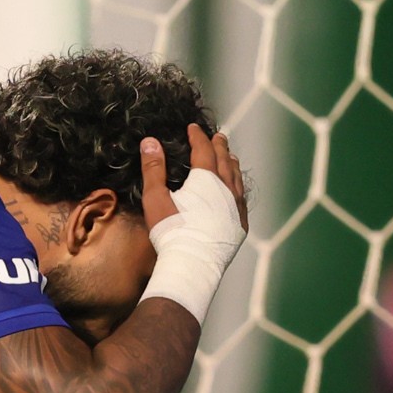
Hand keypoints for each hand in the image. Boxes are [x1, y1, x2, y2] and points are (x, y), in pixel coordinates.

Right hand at [139, 123, 247, 322]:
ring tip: (230, 157)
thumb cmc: (171, 231)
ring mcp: (235, 207)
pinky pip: (242, 199)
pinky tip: (237, 190)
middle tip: (218, 136)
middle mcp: (226, 189)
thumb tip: (150, 141)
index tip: (193, 128)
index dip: (197, 136)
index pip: (203, 150)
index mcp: (206, 179)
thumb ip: (153, 169)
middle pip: (224, 160)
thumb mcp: (156, 198)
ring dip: (232, 164)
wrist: (192, 264)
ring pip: (237, 178)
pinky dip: (239, 187)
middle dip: (219, 146)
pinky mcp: (239, 225)